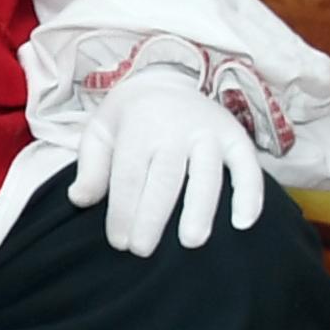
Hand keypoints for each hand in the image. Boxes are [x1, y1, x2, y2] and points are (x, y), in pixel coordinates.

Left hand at [66, 69, 263, 257]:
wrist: (166, 79)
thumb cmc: (128, 118)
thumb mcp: (99, 132)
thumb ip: (89, 167)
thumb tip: (79, 199)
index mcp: (139, 127)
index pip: (129, 176)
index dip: (123, 212)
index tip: (119, 243)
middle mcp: (176, 128)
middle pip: (165, 178)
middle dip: (153, 217)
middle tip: (143, 250)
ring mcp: (209, 132)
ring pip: (206, 174)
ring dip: (200, 209)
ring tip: (191, 242)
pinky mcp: (236, 137)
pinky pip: (248, 166)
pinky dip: (249, 193)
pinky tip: (243, 223)